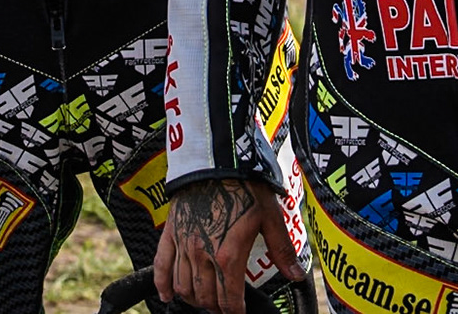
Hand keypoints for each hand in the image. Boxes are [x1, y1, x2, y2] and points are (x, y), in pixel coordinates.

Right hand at [154, 177, 303, 313]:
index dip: (235, 313)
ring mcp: (183, 246)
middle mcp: (201, 256)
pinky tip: (167, 296)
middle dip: (216, 308)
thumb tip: (296, 276)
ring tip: (205, 300)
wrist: (216, 160)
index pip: (229, 301)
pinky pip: (161, 267)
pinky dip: (162, 286)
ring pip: (183, 288)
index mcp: (227, 256)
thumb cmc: (245, 186)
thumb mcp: (270, 217)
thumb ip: (282, 250)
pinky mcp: (170, 234)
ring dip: (194, 300)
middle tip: (225, 306)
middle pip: (205, 298)